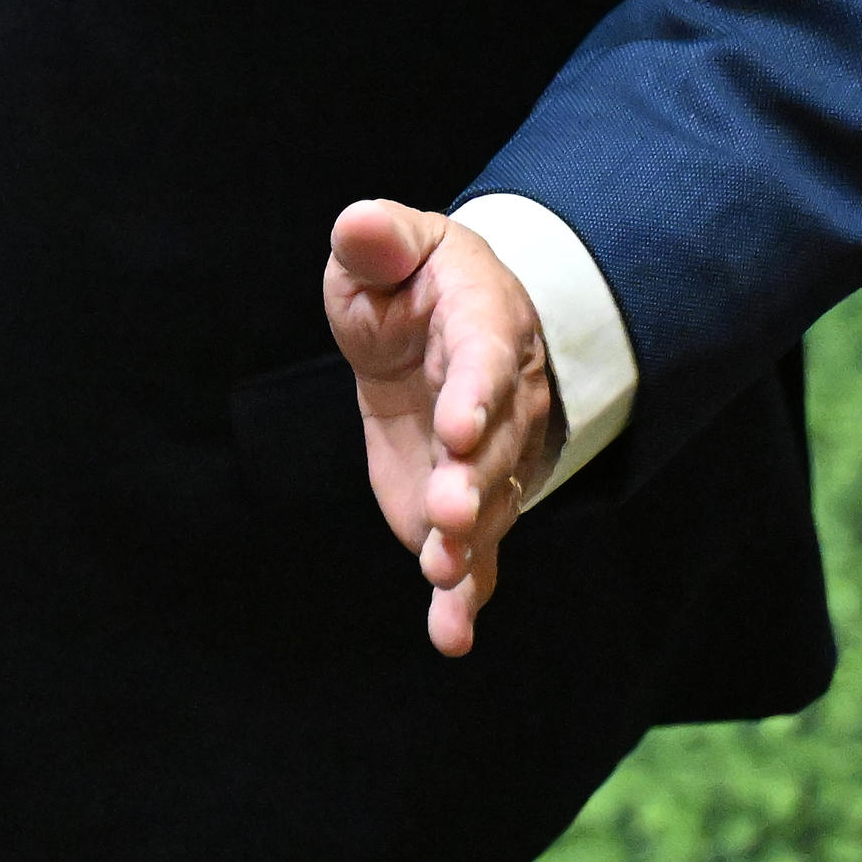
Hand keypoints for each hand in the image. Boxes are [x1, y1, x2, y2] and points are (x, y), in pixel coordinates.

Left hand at [323, 201, 559, 661]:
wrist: (439, 329)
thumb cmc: (410, 282)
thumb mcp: (389, 247)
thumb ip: (376, 241)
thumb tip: (358, 227)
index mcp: (486, 325)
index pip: (486, 363)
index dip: (476, 397)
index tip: (460, 429)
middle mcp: (503, 402)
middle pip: (495, 448)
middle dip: (474, 483)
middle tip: (448, 515)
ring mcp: (488, 461)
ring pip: (491, 508)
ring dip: (469, 544)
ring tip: (443, 576)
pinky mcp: (465, 506)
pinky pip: (476, 555)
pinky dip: (464, 597)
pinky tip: (450, 635)